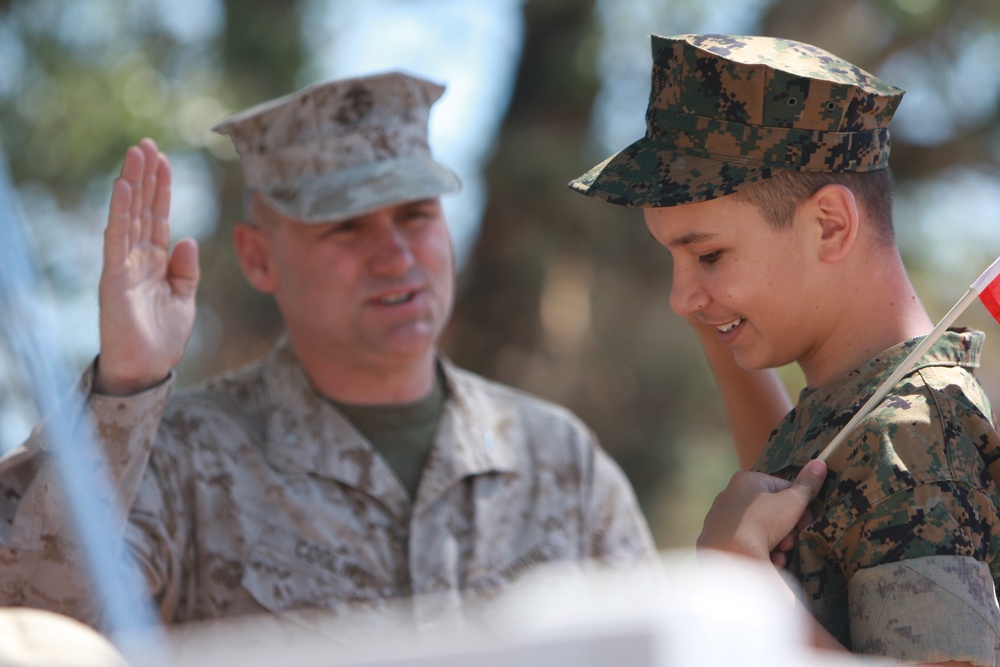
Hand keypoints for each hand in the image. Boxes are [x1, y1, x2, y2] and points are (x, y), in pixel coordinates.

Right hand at [95, 139, 199, 394]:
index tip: (164, 161)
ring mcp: (123, 265)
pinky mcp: (114, 277)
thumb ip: (186, 269)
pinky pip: (117, 238)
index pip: (158, 217)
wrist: (148, 368)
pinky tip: (123, 188)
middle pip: (141, 209)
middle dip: (145, 177)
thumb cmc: (162, 337)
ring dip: (132, 184)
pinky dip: (120, 212)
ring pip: (129, 216)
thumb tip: (188, 238)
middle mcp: (137, 258)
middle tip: (147, 144)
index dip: (161, 190)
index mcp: (155, 262)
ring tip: (136, 154)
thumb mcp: (184, 299)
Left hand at [697, 459, 826, 563]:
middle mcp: (729, 496)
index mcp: (745, 480)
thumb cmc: (762, 523)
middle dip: (788, 529)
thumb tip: (820, 463)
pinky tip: (769, 560)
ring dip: (777, 543)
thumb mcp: (792, 502)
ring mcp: (721, 519)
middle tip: (790, 541)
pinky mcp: (718, 540)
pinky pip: (746, 543)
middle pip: (772, 511)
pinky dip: (760, 551)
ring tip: (780, 553)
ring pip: (760, 529)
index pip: (783, 487)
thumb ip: (807, 486)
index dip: (800, 506)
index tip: (806, 523)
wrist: (730, 556)